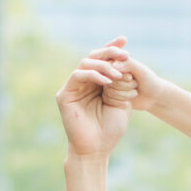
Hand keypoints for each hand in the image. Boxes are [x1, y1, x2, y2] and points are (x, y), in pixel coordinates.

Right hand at [57, 43, 136, 158]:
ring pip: (85, 63)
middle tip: (125, 54)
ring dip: (103, 65)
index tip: (124, 40)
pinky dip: (93, 74)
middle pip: (94, 57)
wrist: (97, 150)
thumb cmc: (110, 130)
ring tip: (118, 74)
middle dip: (110, 52)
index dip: (112, 48)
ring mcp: (73, 88)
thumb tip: (121, 64)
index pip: (103, 60)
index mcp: (96, 83)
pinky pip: (78, 75)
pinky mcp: (65, 95)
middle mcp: (84, 82)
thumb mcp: (121, 102)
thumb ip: (119, 83)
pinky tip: (107, 80)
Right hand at [94, 40, 180, 114]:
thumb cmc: (149, 80)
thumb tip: (113, 65)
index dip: (124, 77)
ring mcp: (109, 85)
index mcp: (117, 63)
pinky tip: (129, 101)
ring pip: (109, 92)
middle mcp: (110, 73)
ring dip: (125, 94)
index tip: (133, 77)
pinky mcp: (110, 97)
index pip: (111, 69)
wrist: (153, 97)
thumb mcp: (141, 70)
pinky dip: (122, 102)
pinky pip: (109, 100)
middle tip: (135, 84)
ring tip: (134, 91)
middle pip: (110, 81)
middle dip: (126, 86)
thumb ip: (129, 64)